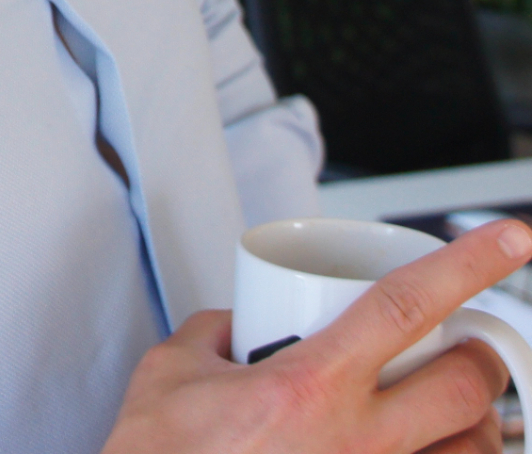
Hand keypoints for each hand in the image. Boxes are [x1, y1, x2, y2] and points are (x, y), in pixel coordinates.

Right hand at [102, 218, 531, 453]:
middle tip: (466, 341)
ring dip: (472, 422)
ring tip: (448, 407)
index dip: (468, 262)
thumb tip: (243, 324)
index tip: (511, 238)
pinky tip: (428, 444)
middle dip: (479, 353)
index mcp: (309, 387)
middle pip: (466, 384)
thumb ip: (218, 331)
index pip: (406, 305)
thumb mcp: (173, 371)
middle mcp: (357, 442)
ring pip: (475, 449)